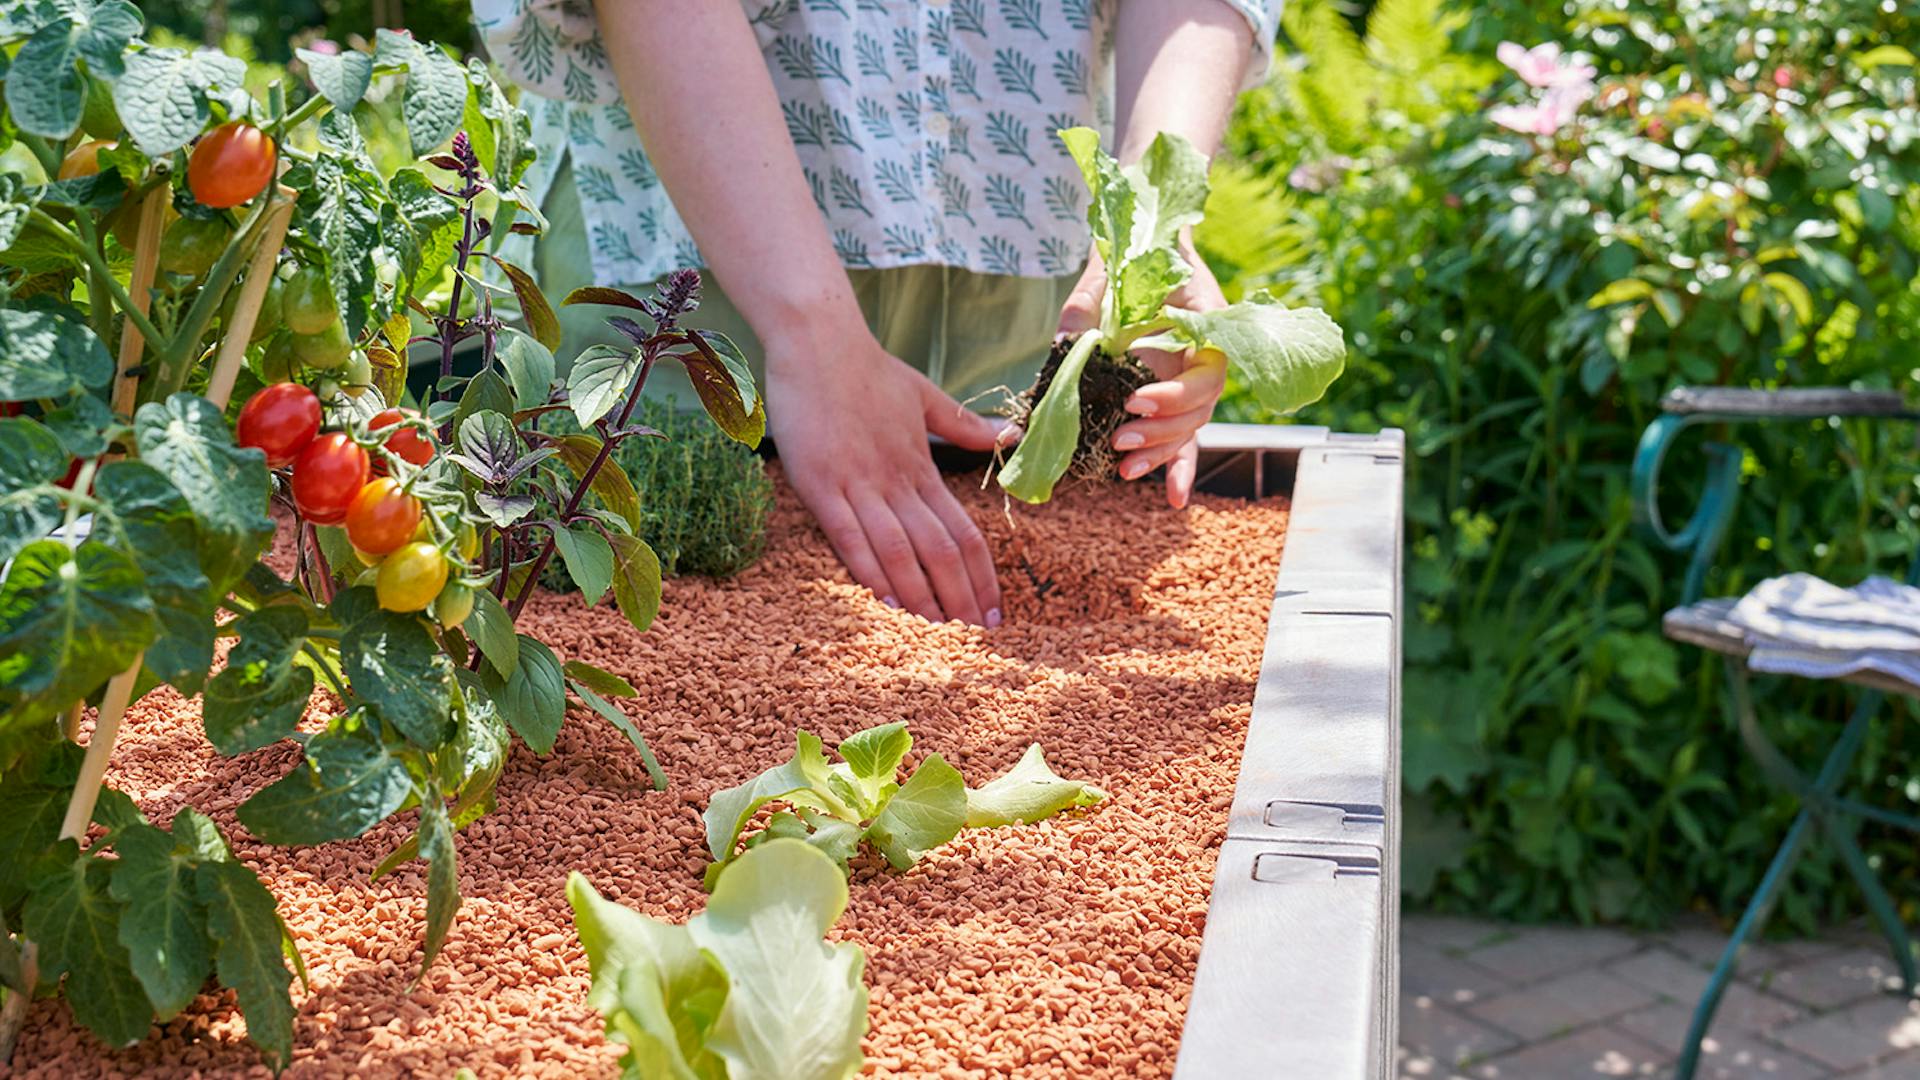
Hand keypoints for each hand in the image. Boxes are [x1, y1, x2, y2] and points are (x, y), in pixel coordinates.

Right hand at [765, 321, 1008, 625]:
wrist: (818, 340)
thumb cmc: (868, 368)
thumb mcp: (924, 395)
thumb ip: (963, 425)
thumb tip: (1010, 436)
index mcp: (922, 467)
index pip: (963, 531)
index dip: (982, 573)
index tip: (993, 607)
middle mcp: (896, 481)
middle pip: (940, 549)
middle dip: (960, 595)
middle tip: (975, 631)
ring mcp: (858, 483)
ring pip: (899, 550)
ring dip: (921, 592)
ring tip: (936, 626)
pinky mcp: (820, 482)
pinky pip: (849, 536)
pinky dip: (870, 569)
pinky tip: (886, 598)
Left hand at [1059, 243, 1226, 508]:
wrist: (1143, 247)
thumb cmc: (1130, 257)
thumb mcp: (1105, 276)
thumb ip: (1085, 310)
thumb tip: (1061, 351)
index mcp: (1205, 325)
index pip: (1208, 373)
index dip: (1175, 395)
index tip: (1135, 398)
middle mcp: (1204, 357)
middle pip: (1198, 411)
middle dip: (1161, 432)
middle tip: (1119, 437)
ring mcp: (1189, 379)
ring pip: (1188, 429)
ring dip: (1160, 453)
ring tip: (1124, 468)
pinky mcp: (1170, 397)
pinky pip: (1181, 437)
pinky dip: (1176, 467)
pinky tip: (1172, 498)